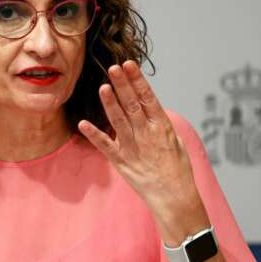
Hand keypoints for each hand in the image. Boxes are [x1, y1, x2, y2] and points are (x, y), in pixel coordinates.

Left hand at [77, 61, 208, 242]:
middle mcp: (147, 134)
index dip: (137, 80)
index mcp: (161, 126)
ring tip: (103, 87)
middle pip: (133, 105)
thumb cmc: (177, 168)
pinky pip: (106, 146)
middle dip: (123, 85)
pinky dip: (94, 135)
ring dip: (110, 104)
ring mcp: (133, 147)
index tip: (129, 65)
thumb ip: (159, 123)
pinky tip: (83, 123)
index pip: (148, 98)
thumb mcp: (174, 140)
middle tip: (113, 67)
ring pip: (120, 121)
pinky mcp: (122, 161)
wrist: (175, 196)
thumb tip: (149, 105)